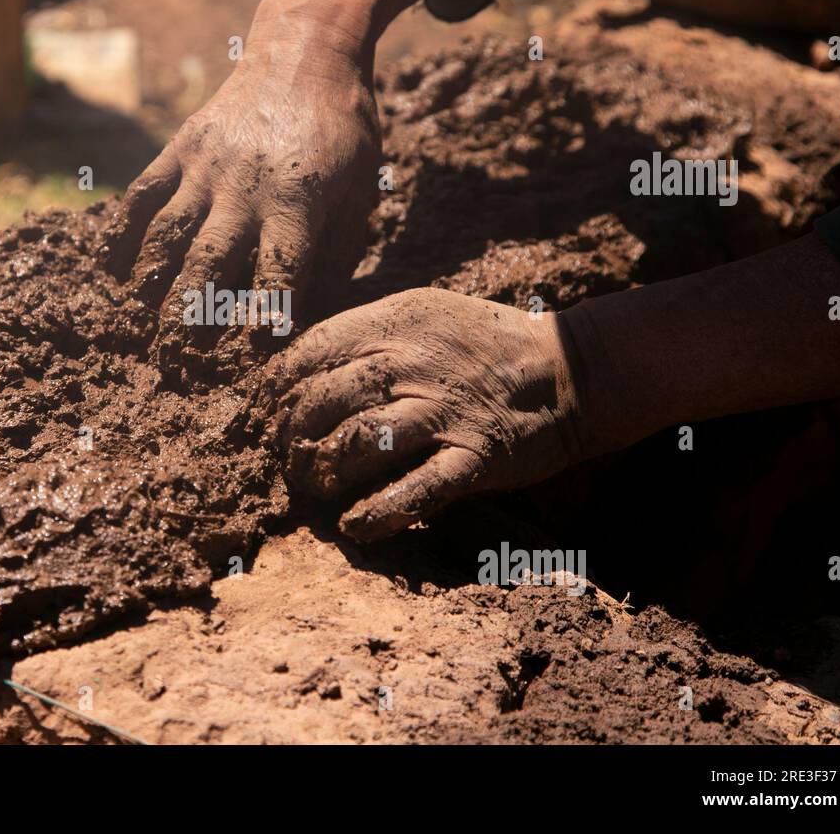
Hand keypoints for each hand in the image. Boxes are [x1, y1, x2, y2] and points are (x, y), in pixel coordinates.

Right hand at [99, 1, 381, 367]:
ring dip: (151, 282)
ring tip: (137, 325)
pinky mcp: (181, 147)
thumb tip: (305, 318)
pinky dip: (122, 233)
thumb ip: (333, 256)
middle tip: (176, 361)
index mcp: (299, 204)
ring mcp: (207, 166)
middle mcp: (247, 188)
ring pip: (168, 232)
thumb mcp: (359, 194)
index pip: (279, 274)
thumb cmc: (344, 135)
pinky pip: (142, 195)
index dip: (266, 320)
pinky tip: (110, 271)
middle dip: (190, 315)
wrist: (307, 51)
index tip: (254, 360)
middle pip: (210, 262)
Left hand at [262, 288, 582, 540]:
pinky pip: (416, 490)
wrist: (573, 369)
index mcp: (395, 323)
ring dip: (324, 471)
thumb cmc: (487, 344)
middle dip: (293, 436)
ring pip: (358, 443)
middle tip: (288, 460)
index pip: (311, 352)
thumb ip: (369, 333)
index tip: (265, 414)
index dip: (278, 389)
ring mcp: (444, 411)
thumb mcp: (424, 314)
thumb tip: (302, 366)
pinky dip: (378, 513)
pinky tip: (355, 526)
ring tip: (315, 487)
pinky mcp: (475, 456)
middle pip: (324, 401)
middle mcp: (414, 363)